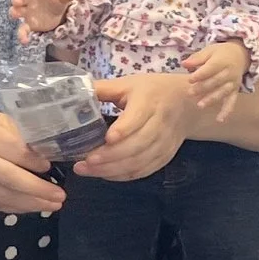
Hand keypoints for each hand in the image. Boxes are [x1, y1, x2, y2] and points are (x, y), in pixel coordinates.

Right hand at [0, 105, 63, 214]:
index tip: (51, 167)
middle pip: (11, 179)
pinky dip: (15, 208)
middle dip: (39, 191)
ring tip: (52, 205)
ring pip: (4, 197)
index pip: (15, 153)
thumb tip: (46, 154)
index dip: (35, 163)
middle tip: (60, 196)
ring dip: (31, 204)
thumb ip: (18, 136)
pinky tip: (31, 207)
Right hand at [8, 0, 79, 40]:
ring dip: (14, 13)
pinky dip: (21, 35)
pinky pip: (22, 29)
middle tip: (18, 2)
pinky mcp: (29, 24)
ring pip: (16, 11)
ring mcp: (27, 12)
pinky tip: (24, 41)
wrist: (54, 10)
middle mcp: (28, 0)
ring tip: (15, 15)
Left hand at [71, 71, 196, 182]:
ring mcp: (164, 143)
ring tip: (86, 169)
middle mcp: (160, 124)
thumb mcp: (128, 84)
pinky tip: (104, 174)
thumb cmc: (151, 91)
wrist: (186, 104)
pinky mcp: (165, 157)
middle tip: (86, 161)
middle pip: (138, 145)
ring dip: (113, 169)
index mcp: (149, 101)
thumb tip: (72, 92)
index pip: (139, 117)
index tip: (107, 138)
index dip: (124, 129)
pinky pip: (144, 170)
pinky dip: (123, 175)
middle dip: (111, 156)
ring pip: (140, 161)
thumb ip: (102, 89)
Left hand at [180, 42, 248, 118]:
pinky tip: (219, 119)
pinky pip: (231, 102)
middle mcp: (229, 73)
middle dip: (203, 88)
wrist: (241, 55)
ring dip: (211, 99)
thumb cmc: (221, 53)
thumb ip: (197, 58)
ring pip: (222, 92)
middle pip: (216, 81)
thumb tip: (184, 64)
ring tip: (200, 105)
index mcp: (222, 61)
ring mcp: (233, 83)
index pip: (210, 69)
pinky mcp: (235, 91)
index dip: (200, 74)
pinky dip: (226, 111)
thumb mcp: (209, 51)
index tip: (190, 79)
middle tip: (190, 93)